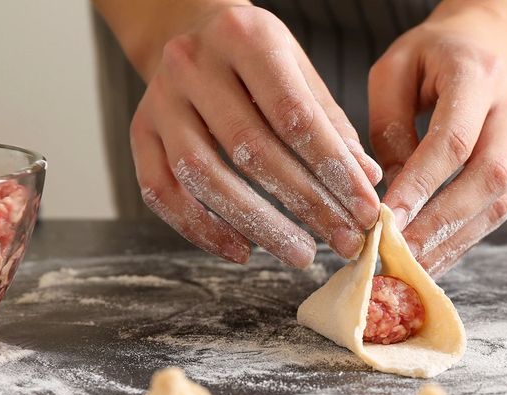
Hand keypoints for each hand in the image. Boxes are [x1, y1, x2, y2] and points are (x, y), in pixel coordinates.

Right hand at [127, 4, 381, 267]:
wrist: (189, 29)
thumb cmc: (257, 57)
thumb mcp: (301, 71)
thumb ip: (331, 123)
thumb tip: (366, 178)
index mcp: (245, 38)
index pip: (295, 115)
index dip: (334, 170)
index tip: (365, 210)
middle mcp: (193, 64)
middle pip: (251, 150)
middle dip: (305, 205)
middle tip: (342, 241)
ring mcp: (160, 99)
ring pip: (203, 176)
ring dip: (257, 225)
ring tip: (300, 254)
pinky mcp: (139, 131)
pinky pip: (162, 192)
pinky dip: (202, 229)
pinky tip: (242, 250)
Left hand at [369, 3, 506, 277]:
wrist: (485, 47)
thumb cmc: (431, 59)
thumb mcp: (394, 71)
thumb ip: (389, 125)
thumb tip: (393, 189)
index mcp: (478, 75)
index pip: (454, 140)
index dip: (422, 184)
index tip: (388, 218)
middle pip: (485, 178)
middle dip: (440, 223)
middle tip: (400, 253)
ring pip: (498, 203)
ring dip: (453, 241)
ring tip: (414, 266)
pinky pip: (497, 212)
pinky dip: (463, 239)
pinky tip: (434, 257)